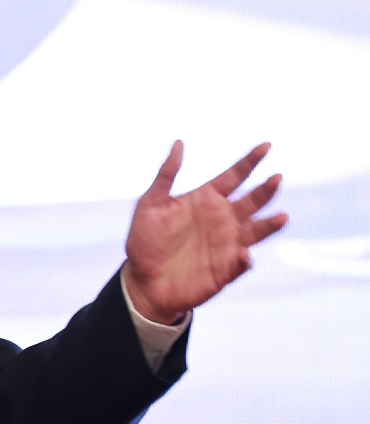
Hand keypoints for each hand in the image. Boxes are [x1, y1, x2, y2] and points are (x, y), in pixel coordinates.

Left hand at [122, 141, 287, 324]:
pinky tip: (243, 253)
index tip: (266, 145)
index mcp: (205, 200)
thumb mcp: (149, 204)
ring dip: (269, 225)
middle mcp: (221, 219)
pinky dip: (245, 259)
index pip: (234, 176)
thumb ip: (166, 174)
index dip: (250, 161)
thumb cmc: (144, 241)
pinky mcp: (226, 270)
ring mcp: (226, 244)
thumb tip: (179, 142)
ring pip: (256, 231)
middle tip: (276, 178)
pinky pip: (242, 264)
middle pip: (251, 201)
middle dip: (265, 190)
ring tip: (281, 217)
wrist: (142, 281)